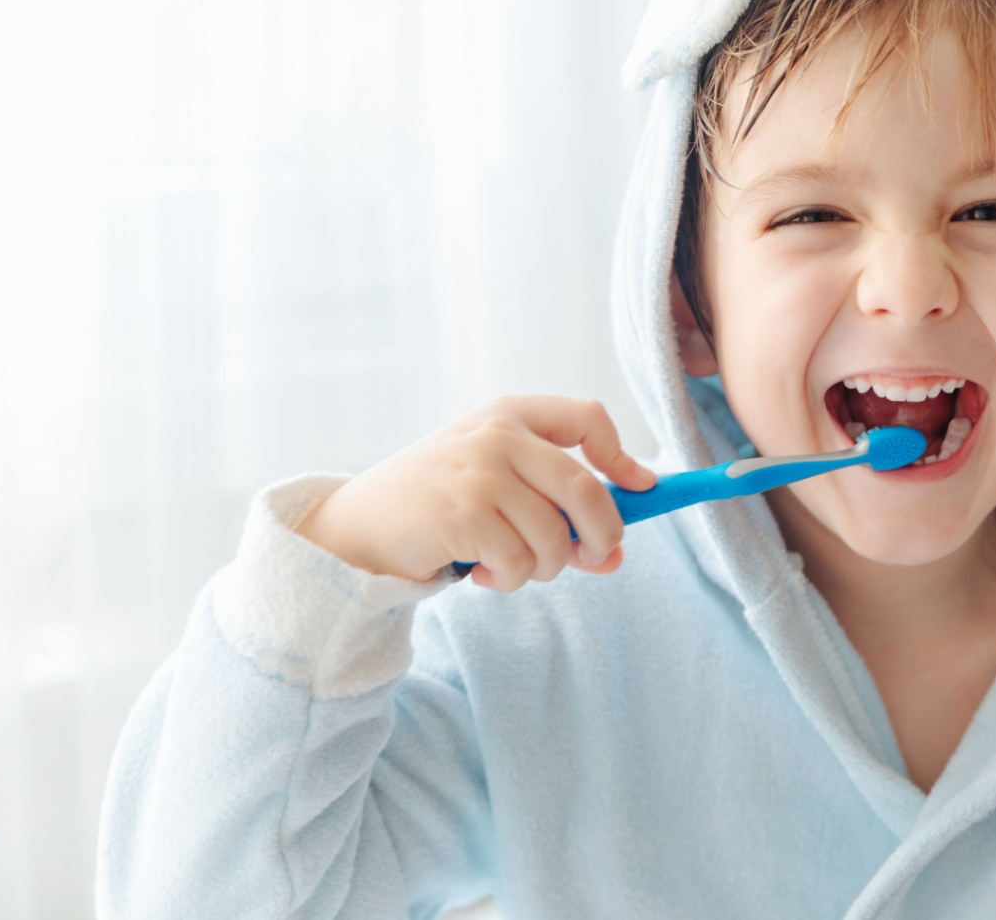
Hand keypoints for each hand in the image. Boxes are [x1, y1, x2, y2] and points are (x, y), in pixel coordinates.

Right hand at [294, 396, 655, 590]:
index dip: (621, 455)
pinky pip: (520, 563)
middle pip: (585, 488)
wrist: (355, 530)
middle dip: (603, 534)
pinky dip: (508, 579)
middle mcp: (498, 434)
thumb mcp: (496, 494)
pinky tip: (480, 572)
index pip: (587, 416)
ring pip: (554, 537)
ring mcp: (481, 471)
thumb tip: (614, 556)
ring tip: (506, 566)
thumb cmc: (435, 510)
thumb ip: (554, 514)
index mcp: (508, 415)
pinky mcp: (465, 512)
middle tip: (592, 559)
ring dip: (542, 568)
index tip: (640, 487)